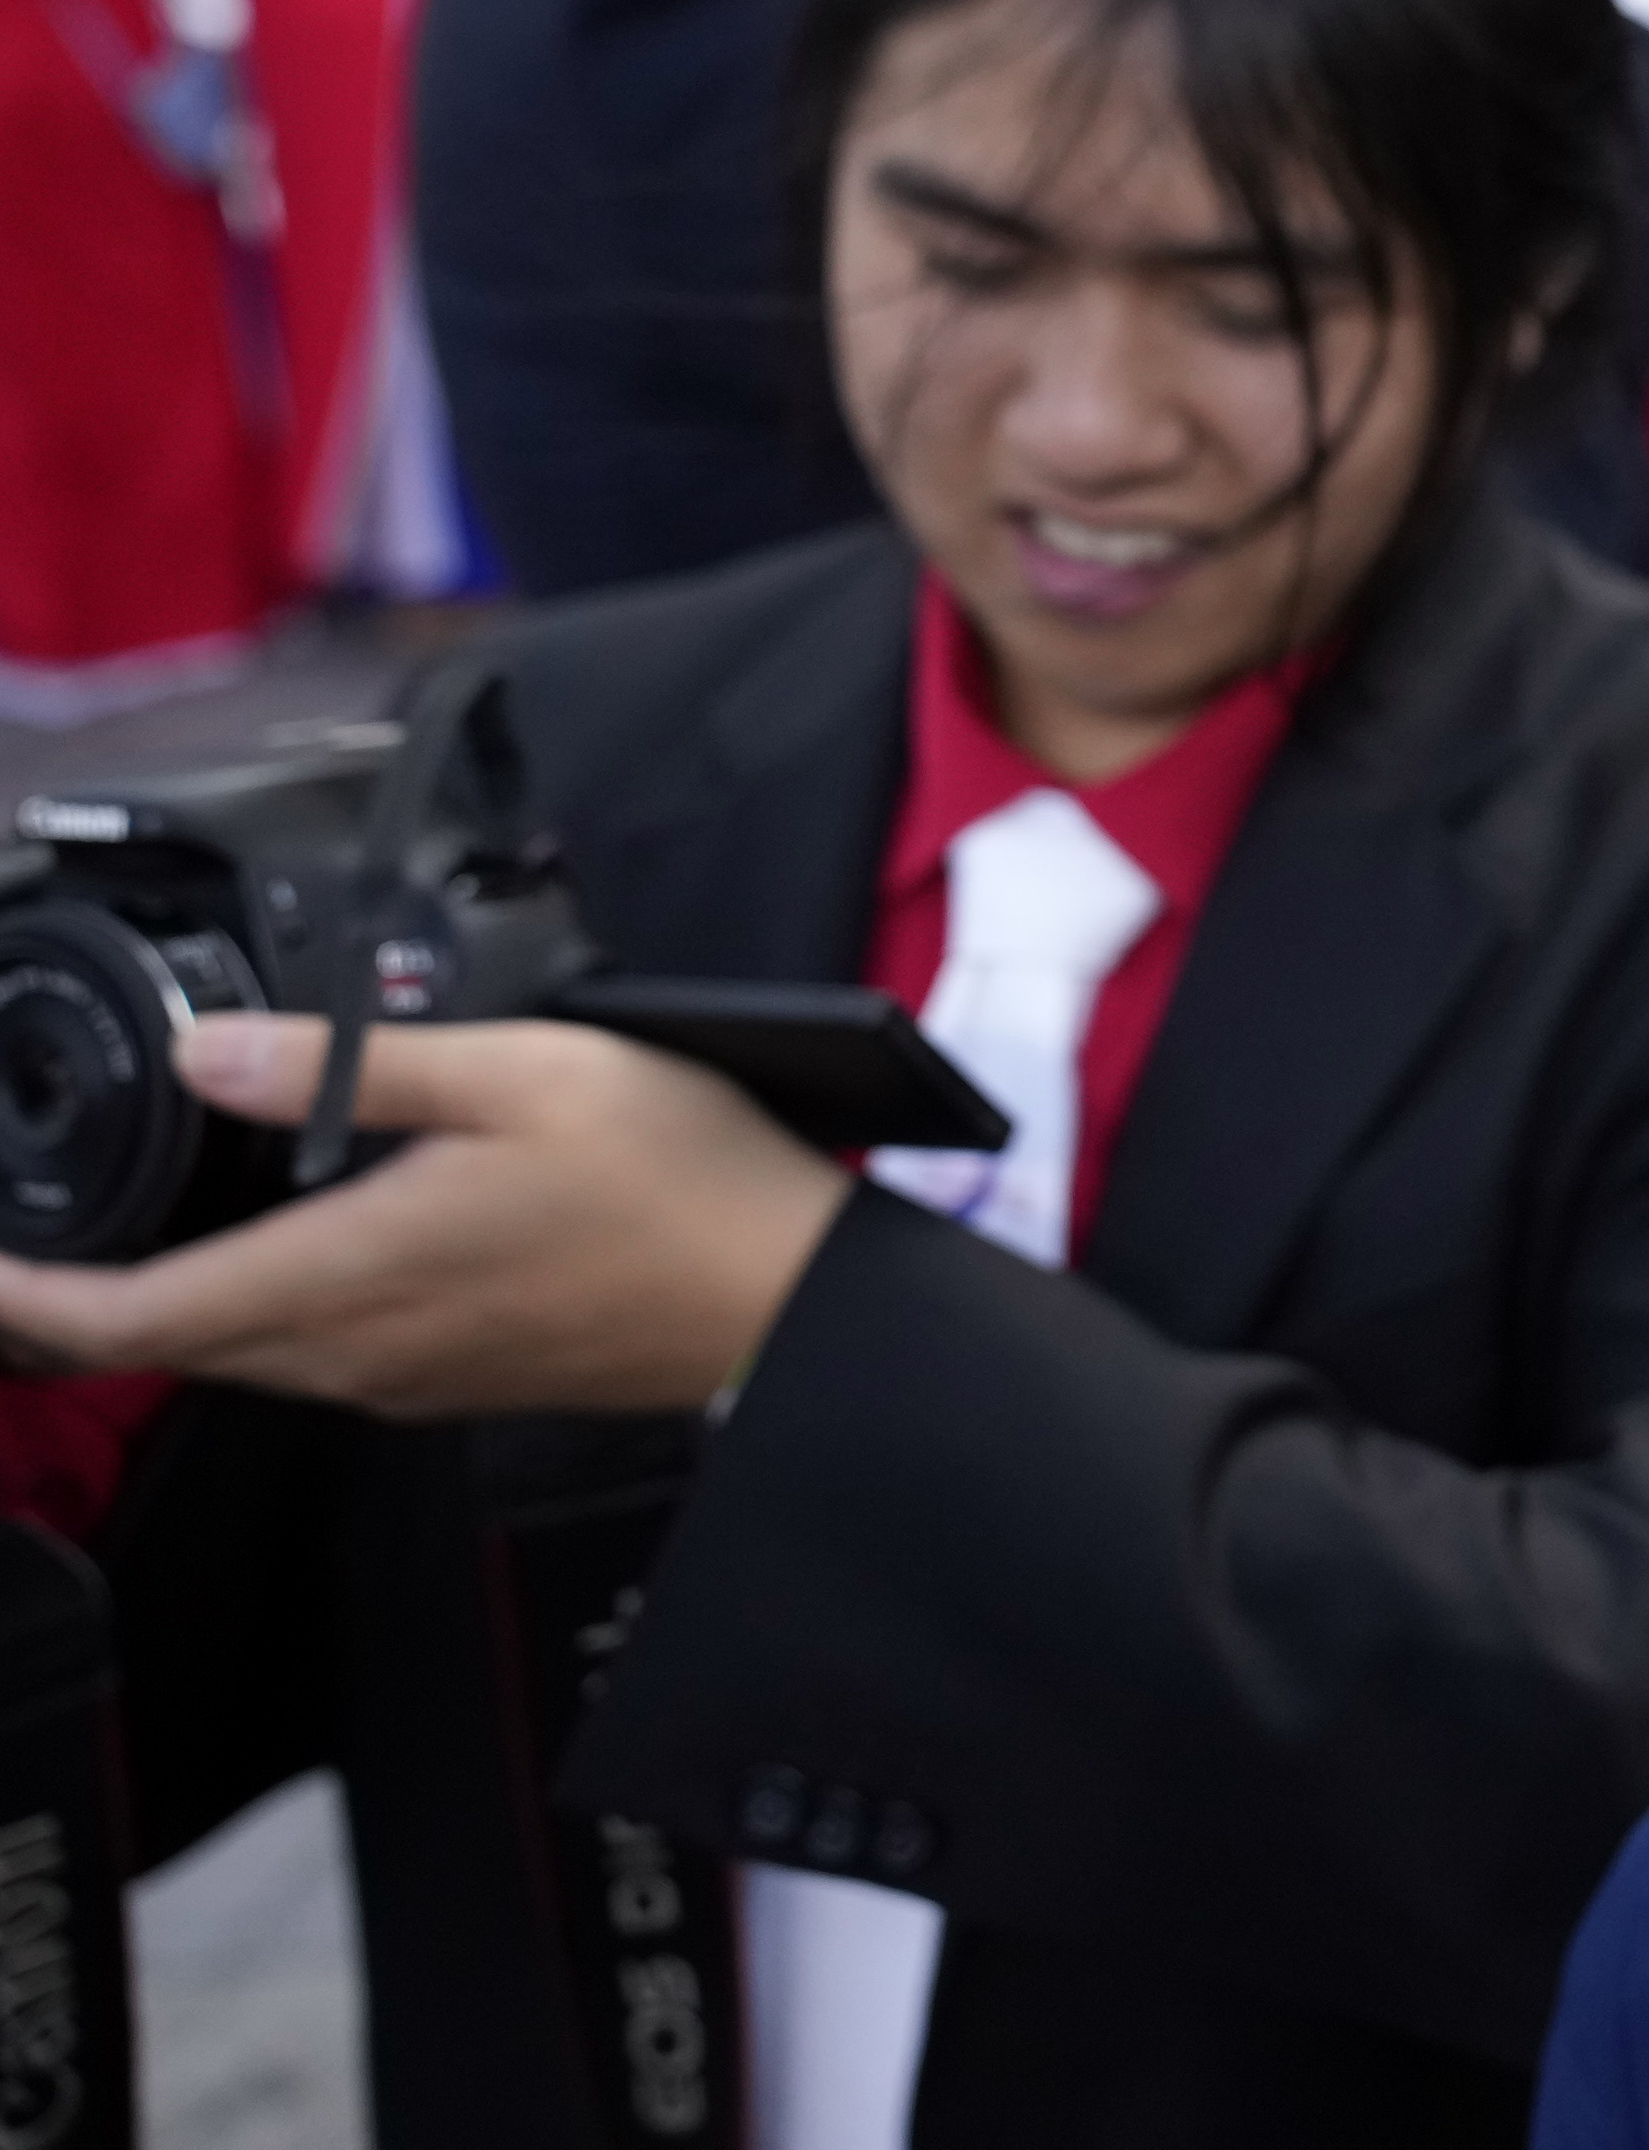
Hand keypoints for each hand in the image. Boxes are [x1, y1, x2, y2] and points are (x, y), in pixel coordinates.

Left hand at [0, 1018, 851, 1419]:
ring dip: (155, 1312)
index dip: (21, 1298)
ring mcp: (402, 1375)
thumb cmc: (678, 1183)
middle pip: (161, 1349)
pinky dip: (244, 1315)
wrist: (788, 1301)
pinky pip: (306, 1358)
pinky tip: (267, 1258)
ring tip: (107, 1252)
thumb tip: (212, 1053)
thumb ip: (356, 1063)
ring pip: (232, 1355)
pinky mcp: (450, 1379)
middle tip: (15, 1252)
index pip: (123, 1319)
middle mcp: (354, 1348)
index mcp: (346, 1273)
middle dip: (64, 1307)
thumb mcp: (524, 1075)